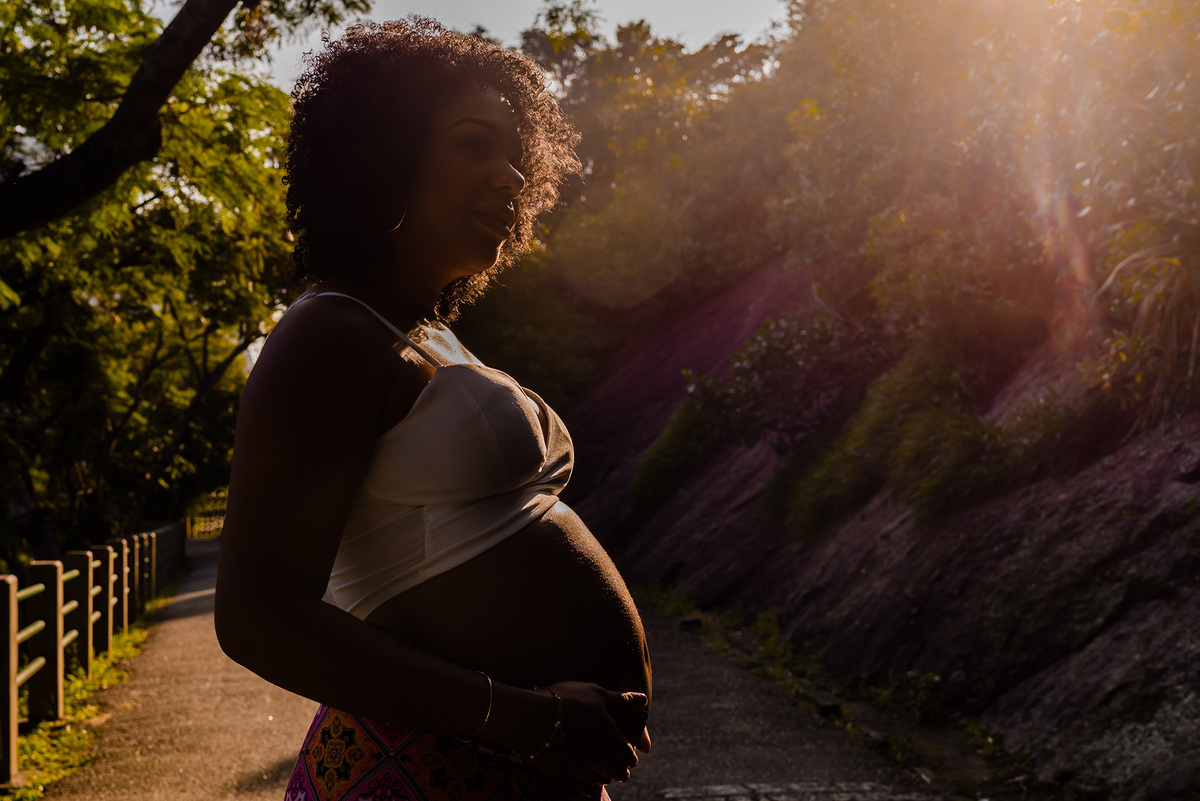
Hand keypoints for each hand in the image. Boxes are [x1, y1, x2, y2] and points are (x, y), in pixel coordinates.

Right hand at [526, 681, 646, 796]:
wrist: (531, 718)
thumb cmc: (566, 701)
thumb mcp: (596, 694)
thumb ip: (621, 700)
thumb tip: (644, 700)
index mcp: (610, 740)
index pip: (629, 757)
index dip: (630, 756)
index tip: (629, 755)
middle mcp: (598, 759)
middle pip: (617, 773)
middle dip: (619, 770)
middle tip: (618, 766)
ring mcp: (579, 770)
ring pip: (599, 781)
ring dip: (603, 776)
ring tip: (600, 770)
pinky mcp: (561, 776)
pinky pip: (579, 787)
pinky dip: (585, 785)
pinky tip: (583, 781)